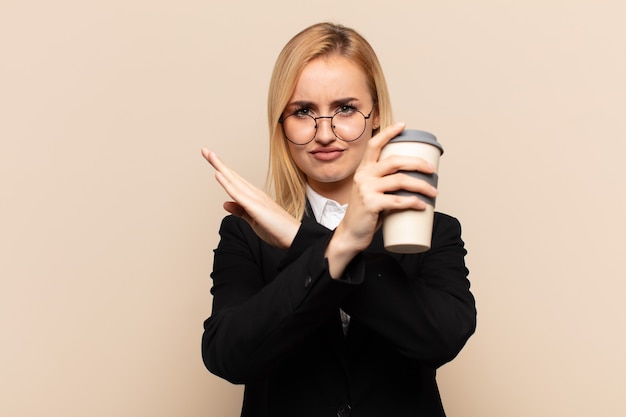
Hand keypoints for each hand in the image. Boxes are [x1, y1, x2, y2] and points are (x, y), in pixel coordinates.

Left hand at [201, 149, 299, 248]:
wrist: (294, 237)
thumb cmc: (277, 229)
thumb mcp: (253, 221)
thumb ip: (240, 211)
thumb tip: (225, 204)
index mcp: (254, 197)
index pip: (235, 181)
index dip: (222, 169)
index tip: (211, 159)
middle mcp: (254, 194)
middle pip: (232, 176)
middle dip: (218, 163)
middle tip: (205, 150)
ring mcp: (255, 199)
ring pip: (234, 181)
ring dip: (220, 167)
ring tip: (209, 155)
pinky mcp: (256, 207)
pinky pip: (238, 194)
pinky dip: (227, 184)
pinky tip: (218, 174)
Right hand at [325, 123, 438, 276]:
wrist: (350, 233)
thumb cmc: (366, 213)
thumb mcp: (371, 191)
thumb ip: (386, 183)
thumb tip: (414, 180)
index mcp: (363, 170)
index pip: (375, 145)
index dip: (389, 133)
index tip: (403, 125)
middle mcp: (363, 176)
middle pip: (395, 161)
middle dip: (417, 163)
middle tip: (431, 170)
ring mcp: (366, 189)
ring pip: (400, 181)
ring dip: (422, 185)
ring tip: (434, 192)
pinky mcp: (371, 204)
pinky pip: (397, 201)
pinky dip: (413, 202)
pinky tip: (422, 205)